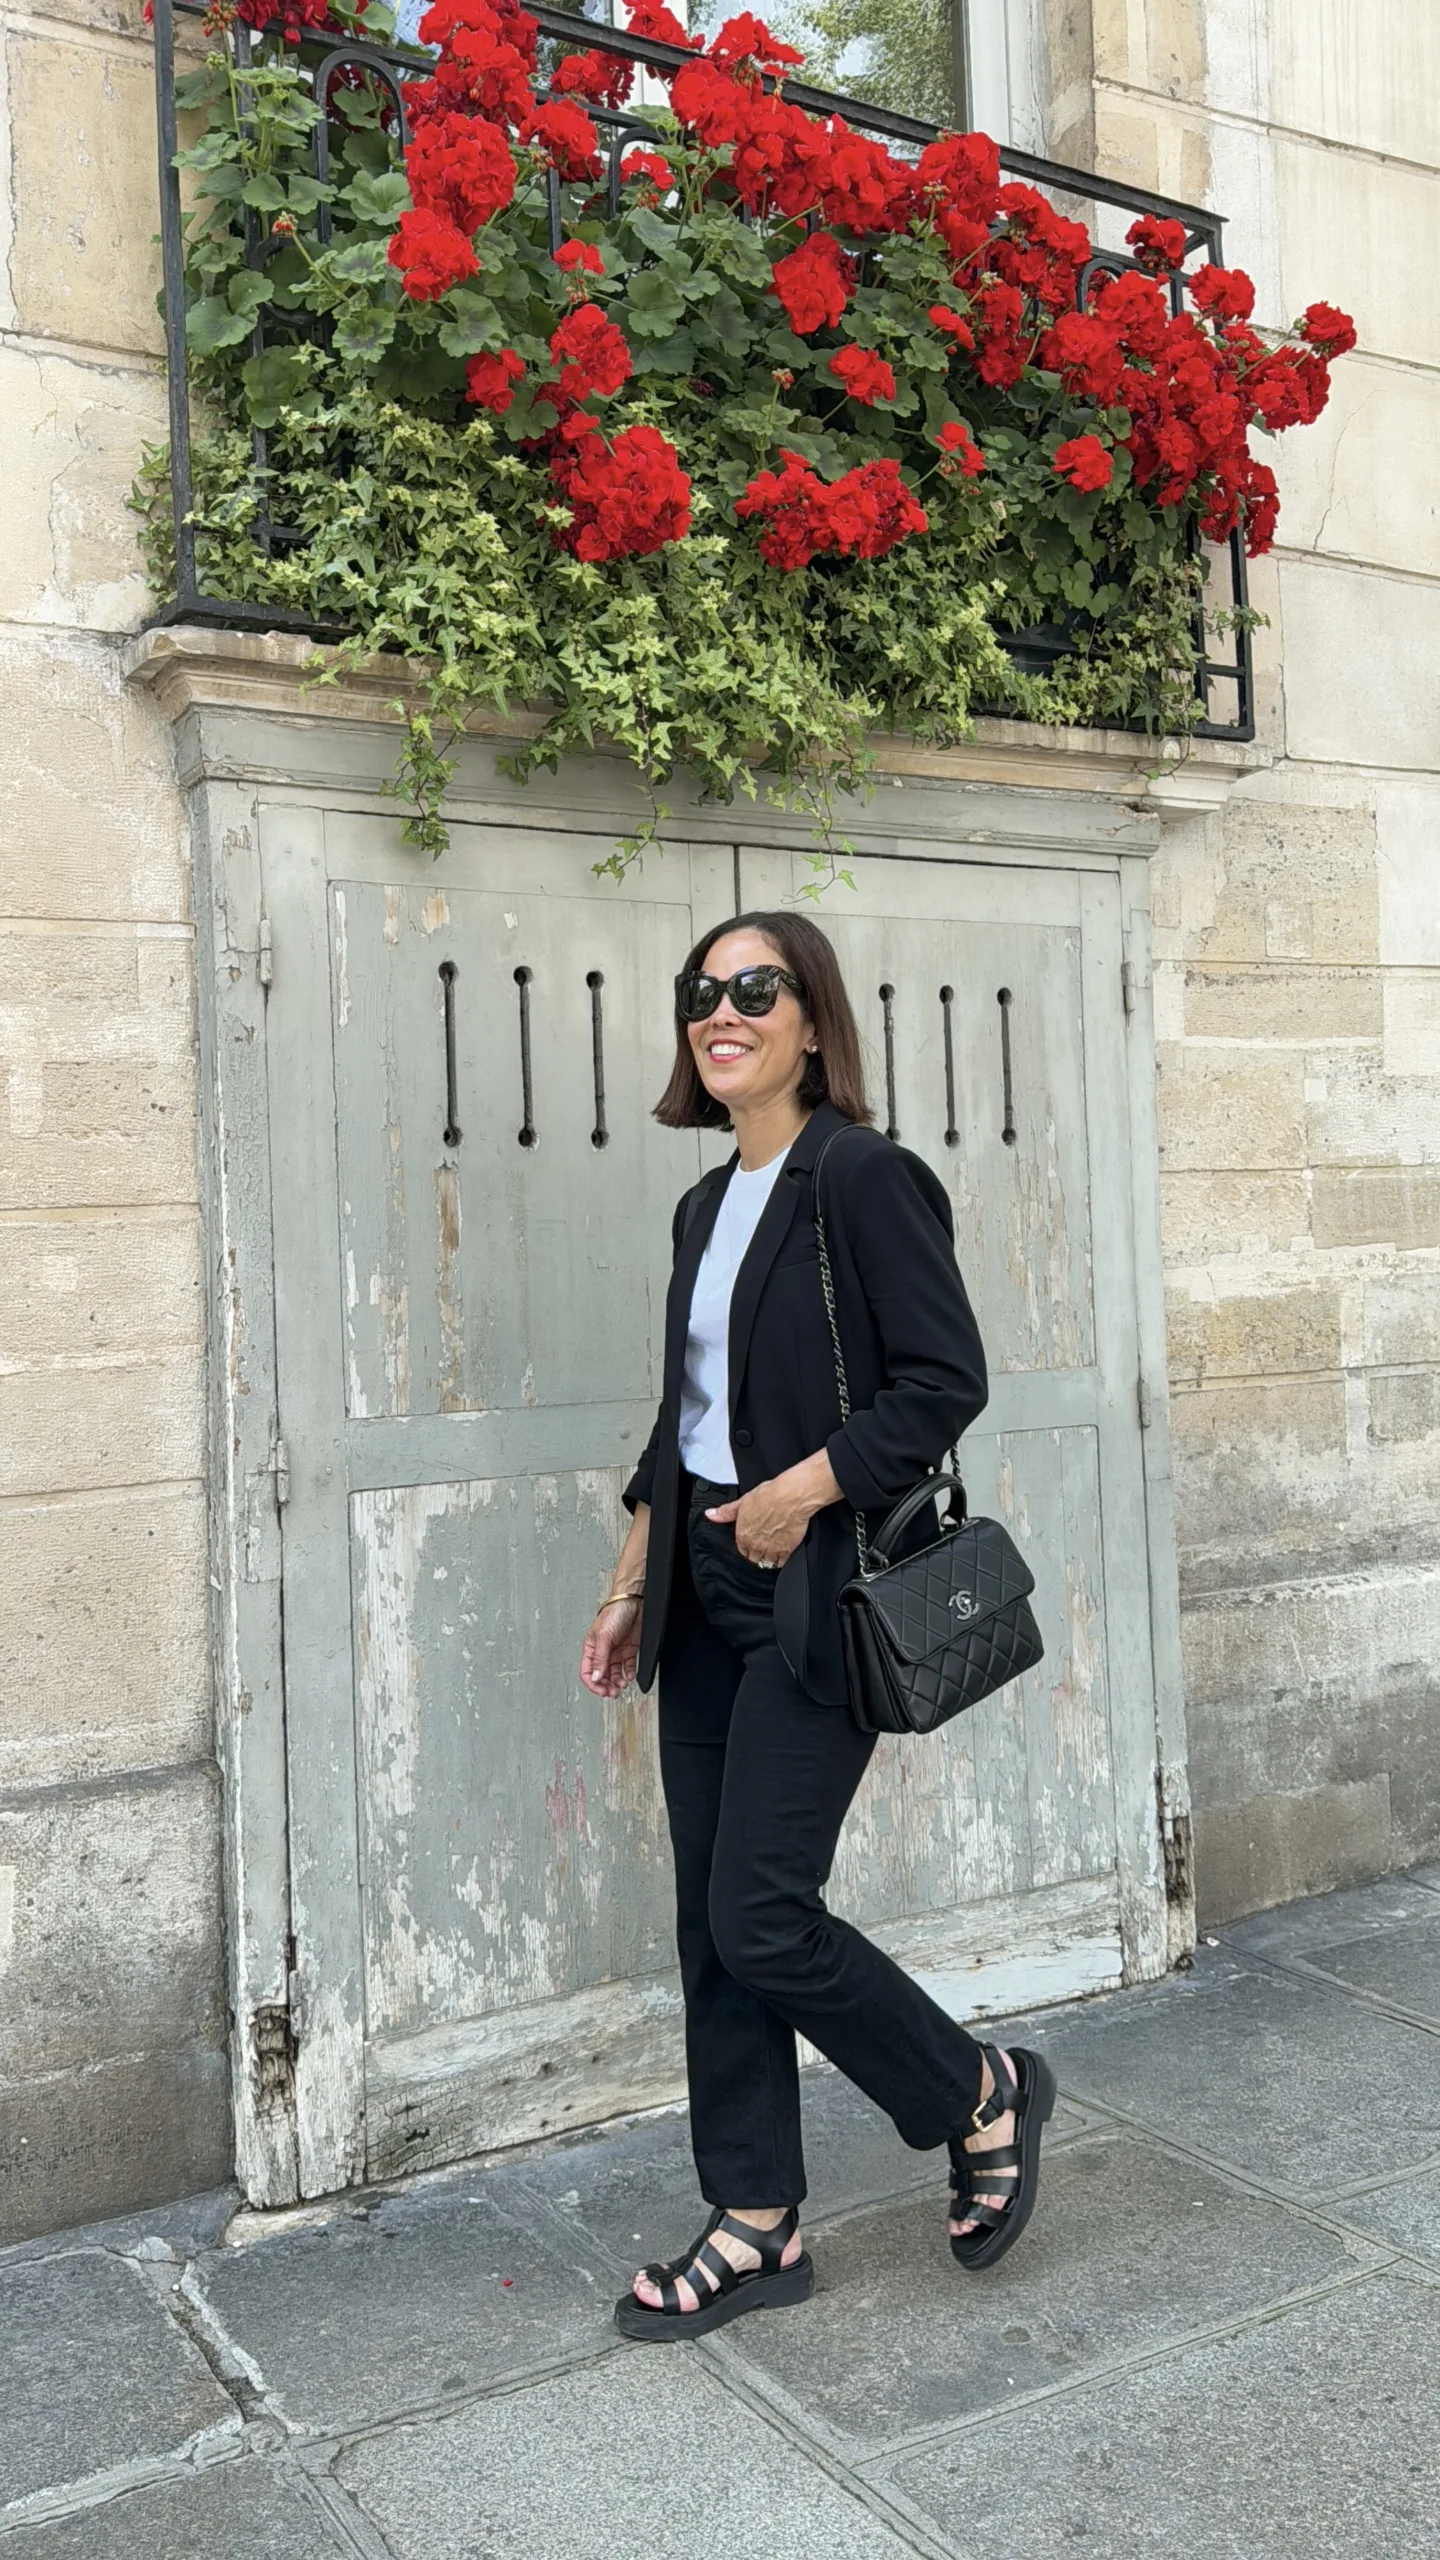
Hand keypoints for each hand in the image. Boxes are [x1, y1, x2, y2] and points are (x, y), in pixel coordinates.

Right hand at [580, 1594, 641, 1697]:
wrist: (634, 1602)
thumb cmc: (615, 1613)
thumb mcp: (604, 1637)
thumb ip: (599, 1659)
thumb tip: (595, 1677)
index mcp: (591, 1648)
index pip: (587, 1672)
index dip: (593, 1684)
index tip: (602, 1691)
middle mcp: (603, 1652)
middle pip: (601, 1676)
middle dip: (606, 1686)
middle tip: (613, 1693)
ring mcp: (616, 1652)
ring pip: (614, 1674)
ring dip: (618, 1682)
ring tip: (623, 1684)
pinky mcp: (629, 1651)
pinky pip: (628, 1667)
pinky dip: (629, 1674)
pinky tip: (630, 1676)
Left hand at [705, 1452, 841, 1568]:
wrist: (791, 1497)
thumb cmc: (769, 1496)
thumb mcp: (743, 1501)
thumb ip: (726, 1512)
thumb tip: (711, 1514)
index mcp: (743, 1534)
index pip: (741, 1549)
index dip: (746, 1545)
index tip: (751, 1541)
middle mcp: (755, 1545)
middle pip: (753, 1558)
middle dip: (756, 1553)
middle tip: (762, 1546)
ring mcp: (771, 1549)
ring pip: (766, 1563)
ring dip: (768, 1558)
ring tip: (772, 1550)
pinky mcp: (786, 1550)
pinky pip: (780, 1563)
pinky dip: (780, 1560)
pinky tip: (782, 1552)